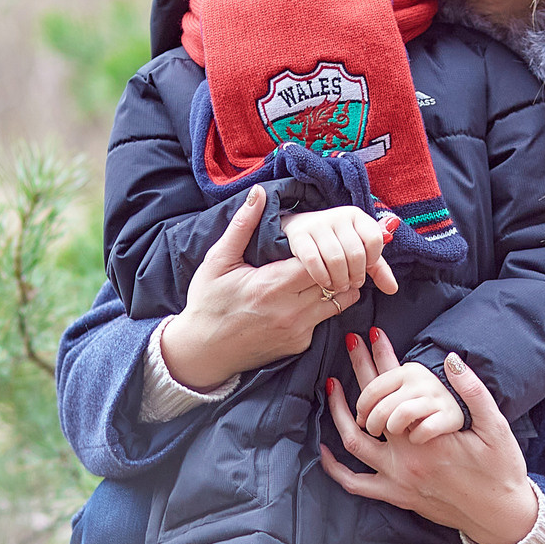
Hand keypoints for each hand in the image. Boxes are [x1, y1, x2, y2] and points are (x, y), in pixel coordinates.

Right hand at [161, 189, 362, 389]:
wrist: (202, 351)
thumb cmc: (208, 302)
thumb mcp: (218, 261)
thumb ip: (242, 226)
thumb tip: (258, 192)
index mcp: (272, 285)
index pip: (320, 260)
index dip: (325, 247)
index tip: (317, 239)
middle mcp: (291, 311)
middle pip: (338, 280)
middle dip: (338, 264)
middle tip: (329, 252)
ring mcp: (298, 331)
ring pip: (341, 301)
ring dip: (337, 285)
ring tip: (324, 271)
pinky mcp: (300, 344)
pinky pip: (324, 320)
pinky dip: (322, 306)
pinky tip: (307, 296)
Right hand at [281, 206, 400, 296]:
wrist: (302, 230)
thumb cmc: (338, 244)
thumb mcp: (361, 252)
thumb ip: (379, 269)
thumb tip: (392, 288)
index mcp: (357, 216)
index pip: (374, 239)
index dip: (372, 259)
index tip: (366, 267)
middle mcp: (339, 215)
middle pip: (356, 253)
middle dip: (356, 275)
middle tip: (352, 283)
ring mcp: (318, 224)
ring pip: (336, 259)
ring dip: (340, 279)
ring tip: (339, 286)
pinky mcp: (299, 235)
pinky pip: (313, 260)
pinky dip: (322, 276)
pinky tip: (325, 283)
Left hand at [320, 329, 539, 543]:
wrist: (501, 516)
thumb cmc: (502, 471)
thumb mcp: (497, 428)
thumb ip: (473, 393)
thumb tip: (452, 360)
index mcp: (428, 437)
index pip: (396, 388)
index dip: (384, 357)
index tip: (374, 335)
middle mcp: (406, 458)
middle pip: (369, 408)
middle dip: (360, 371)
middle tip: (352, 344)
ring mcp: (397, 480)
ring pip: (354, 443)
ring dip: (338, 412)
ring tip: (332, 386)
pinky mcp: (397, 497)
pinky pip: (356, 483)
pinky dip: (336, 468)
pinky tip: (326, 451)